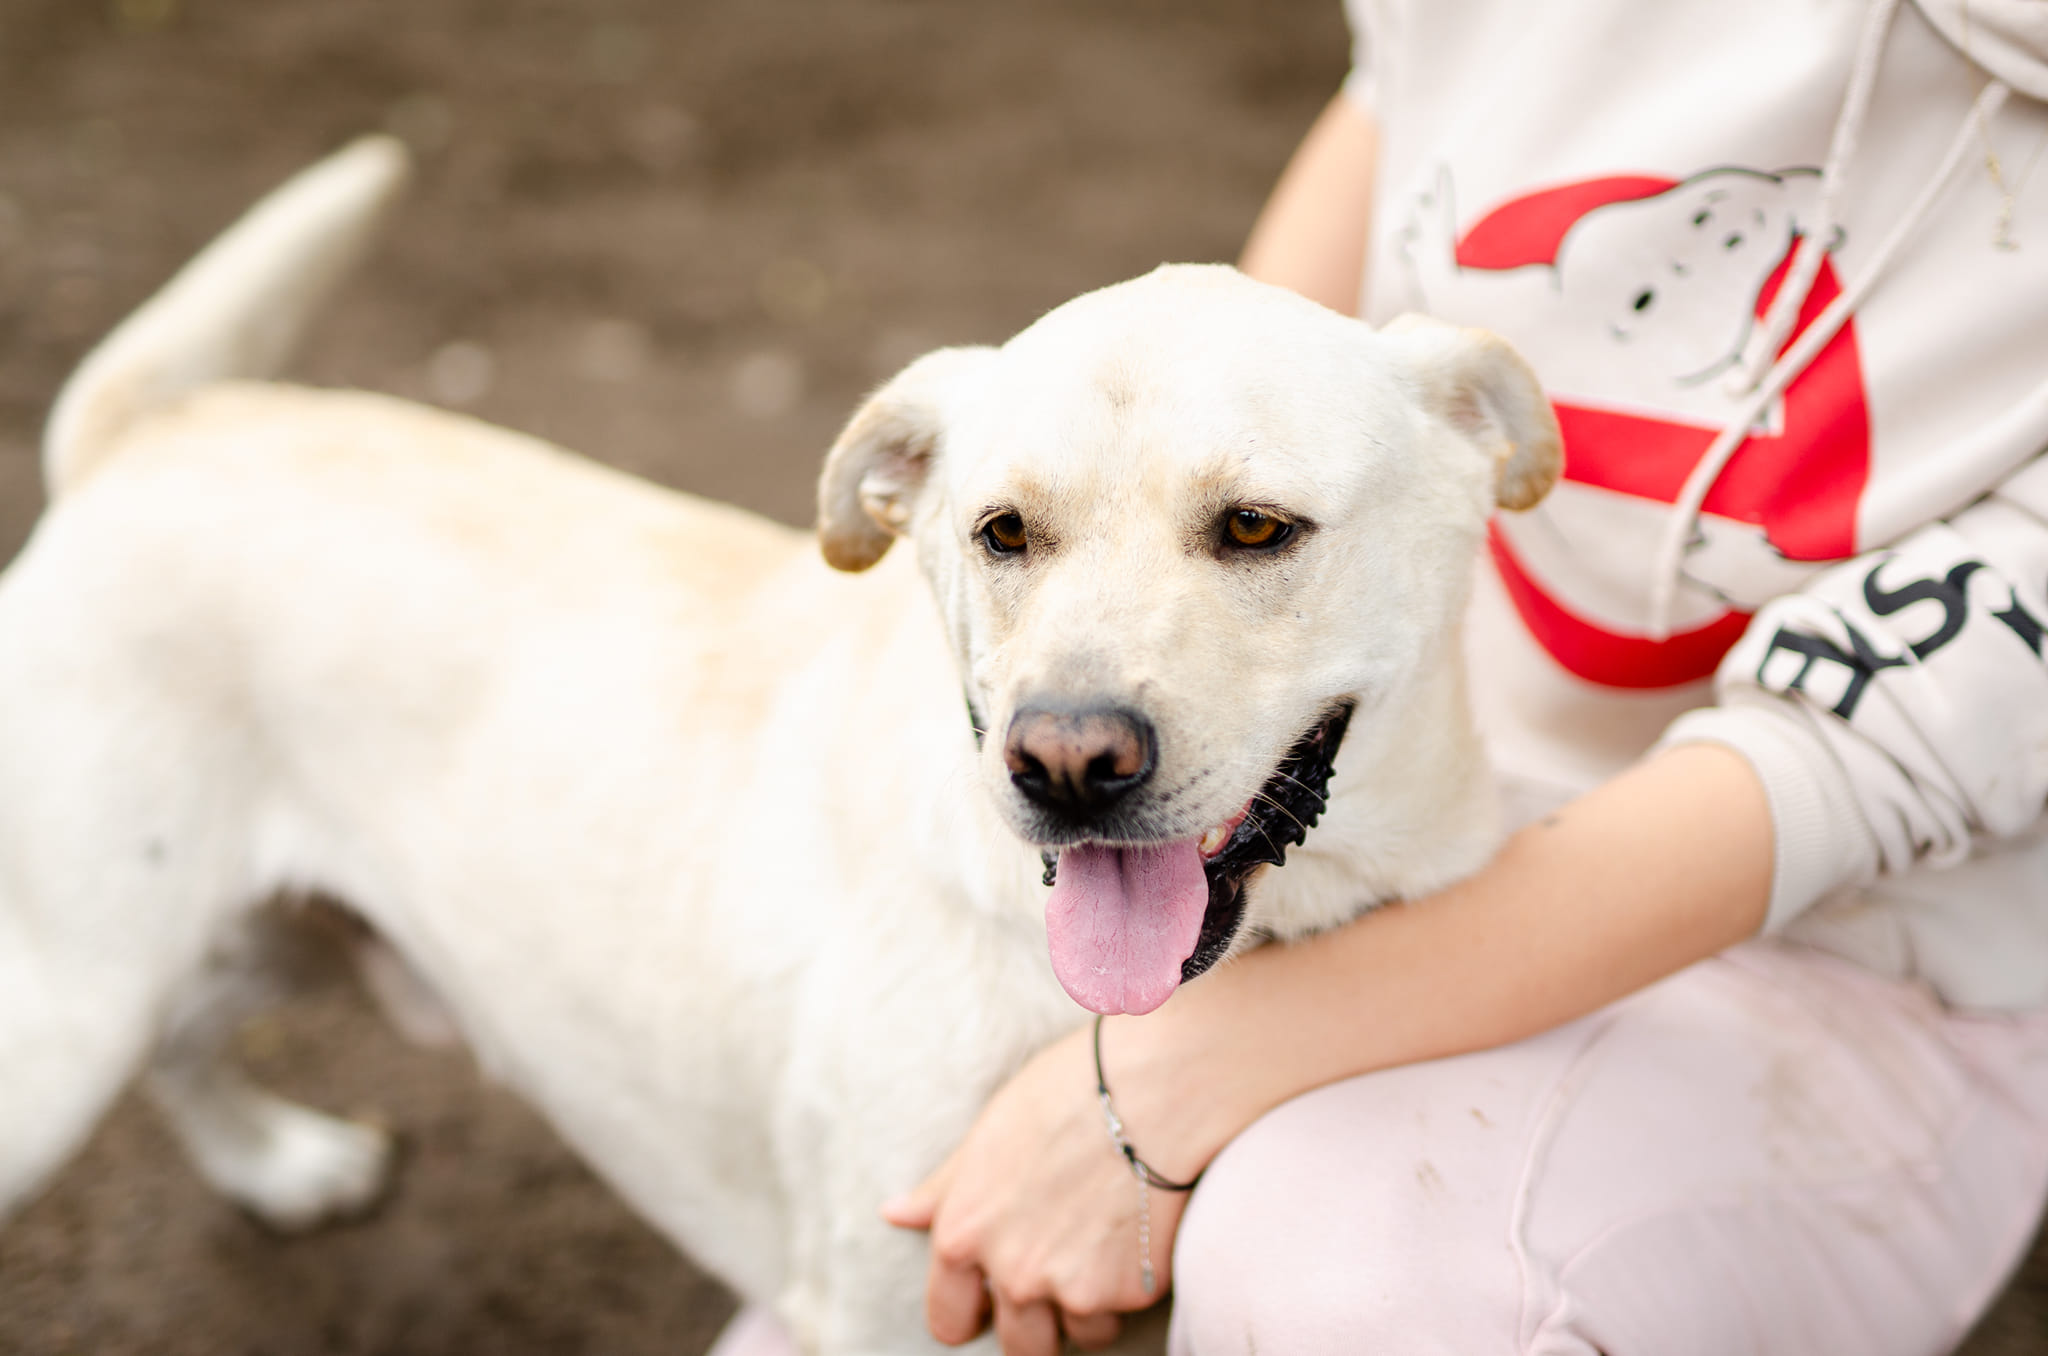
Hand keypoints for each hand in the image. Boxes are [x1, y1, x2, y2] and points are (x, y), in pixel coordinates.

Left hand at [881, 1021, 1194, 1353]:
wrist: (1152, 1086)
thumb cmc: (1066, 1093)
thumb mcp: (989, 1133)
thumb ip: (942, 1190)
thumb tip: (895, 1213)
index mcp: (964, 1236)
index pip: (948, 1320)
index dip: (971, 1312)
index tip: (991, 1300)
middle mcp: (1011, 1273)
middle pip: (1018, 1347)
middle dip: (1034, 1326)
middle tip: (1058, 1272)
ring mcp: (1072, 1288)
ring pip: (1079, 1334)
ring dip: (1088, 1304)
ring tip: (1102, 1238)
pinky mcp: (1130, 1290)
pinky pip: (1123, 1309)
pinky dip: (1130, 1284)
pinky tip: (1136, 1228)